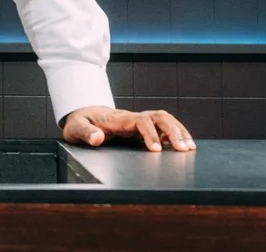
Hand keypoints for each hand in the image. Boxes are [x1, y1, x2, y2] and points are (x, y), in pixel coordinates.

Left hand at [62, 106, 194, 151]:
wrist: (82, 115)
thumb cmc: (79, 122)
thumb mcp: (75, 127)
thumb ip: (85, 132)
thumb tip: (98, 138)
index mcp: (118, 118)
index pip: (140, 121)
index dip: (151, 134)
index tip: (157, 150)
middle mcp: (132, 118)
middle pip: (158, 117)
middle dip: (173, 131)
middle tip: (184, 149)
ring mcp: (138, 122)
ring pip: (164, 119)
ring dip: (179, 131)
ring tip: (190, 148)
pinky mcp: (142, 128)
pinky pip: (163, 127)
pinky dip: (175, 134)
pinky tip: (183, 145)